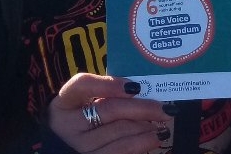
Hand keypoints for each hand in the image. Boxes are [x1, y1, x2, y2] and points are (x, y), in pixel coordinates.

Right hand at [47, 73, 173, 153]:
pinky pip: (120, 152)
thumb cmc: (82, 119)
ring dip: (145, 127)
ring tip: (163, 123)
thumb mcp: (85, 103)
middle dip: (142, 108)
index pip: (82, 85)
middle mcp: (68, 125)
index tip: (135, 87)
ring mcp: (79, 147)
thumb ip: (107, 94)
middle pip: (109, 110)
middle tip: (165, 108)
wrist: (67, 147)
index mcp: (64, 102)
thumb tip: (141, 91)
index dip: (108, 84)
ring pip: (119, 132)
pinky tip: (154, 138)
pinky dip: (141, 144)